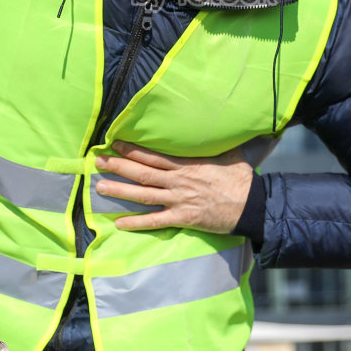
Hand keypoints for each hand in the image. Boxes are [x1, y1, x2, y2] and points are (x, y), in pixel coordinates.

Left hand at [93, 141, 253, 233]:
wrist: (252, 205)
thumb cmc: (241, 179)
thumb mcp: (228, 154)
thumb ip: (215, 145)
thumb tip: (215, 127)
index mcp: (187, 165)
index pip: (154, 155)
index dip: (133, 150)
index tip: (115, 143)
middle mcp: (179, 181)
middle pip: (143, 173)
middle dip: (119, 166)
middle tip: (98, 161)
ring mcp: (179, 201)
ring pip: (144, 195)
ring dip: (121, 190)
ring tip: (100, 187)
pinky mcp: (184, 219)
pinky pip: (155, 222)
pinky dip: (137, 223)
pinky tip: (119, 222)